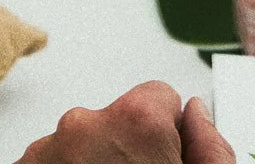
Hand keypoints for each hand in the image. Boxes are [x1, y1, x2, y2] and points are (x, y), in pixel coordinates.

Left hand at [19, 84, 230, 163]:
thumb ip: (210, 148)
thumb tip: (196, 113)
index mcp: (135, 121)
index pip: (160, 97)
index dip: (167, 139)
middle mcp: (83, 126)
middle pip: (117, 123)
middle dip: (126, 155)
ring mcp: (44, 151)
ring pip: (80, 146)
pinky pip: (51, 162)